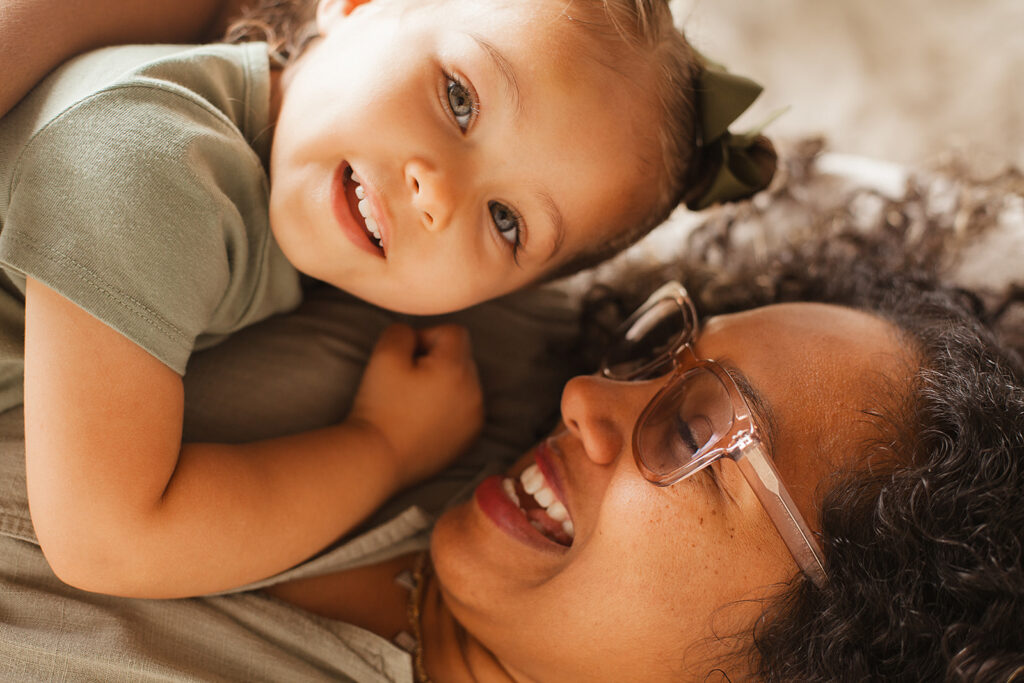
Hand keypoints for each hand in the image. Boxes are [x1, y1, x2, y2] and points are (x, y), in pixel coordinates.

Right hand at [349, 323, 483, 488]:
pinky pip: (465, 409)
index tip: (406, 358)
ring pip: (464, 383)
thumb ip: (402, 332)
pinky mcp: (470, 438)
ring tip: (414, 401)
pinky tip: (423, 419)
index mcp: (456, 368)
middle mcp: (474, 392)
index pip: (454, 333)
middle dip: (436, 360)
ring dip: (444, 383)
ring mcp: (475, 418)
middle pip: (462, 357)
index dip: (426, 336)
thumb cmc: (380, 406)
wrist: (378, 458)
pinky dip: (449, 407)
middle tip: (406, 380)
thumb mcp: (384, 355)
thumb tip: (415, 337)